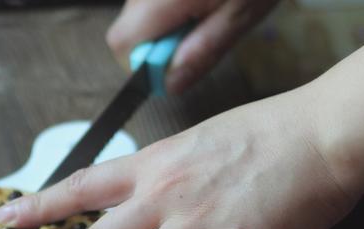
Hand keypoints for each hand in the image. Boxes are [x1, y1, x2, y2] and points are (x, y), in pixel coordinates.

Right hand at [107, 0, 279, 93]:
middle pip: (127, 28)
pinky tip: (200, 1)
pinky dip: (170, 8)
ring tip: (206, 11)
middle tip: (198, 35)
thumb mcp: (241, 14)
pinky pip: (151, 1)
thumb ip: (203, 50)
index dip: (142, 64)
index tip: (173, 66)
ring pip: (139, 13)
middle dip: (155, 45)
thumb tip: (171, 84)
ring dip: (164, 26)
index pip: (122, 42)